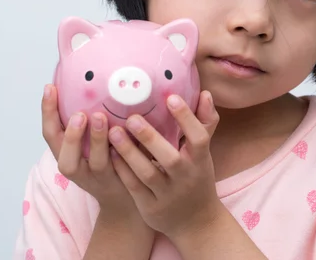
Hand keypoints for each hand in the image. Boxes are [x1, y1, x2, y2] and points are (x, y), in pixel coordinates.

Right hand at [41, 83, 153, 232]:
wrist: (124, 198)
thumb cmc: (104, 159)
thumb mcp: (87, 141)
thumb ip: (86, 117)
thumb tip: (86, 76)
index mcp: (67, 154)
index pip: (50, 134)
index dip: (47, 112)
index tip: (50, 87)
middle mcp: (79, 169)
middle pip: (67, 157)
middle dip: (72, 135)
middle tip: (80, 114)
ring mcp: (101, 177)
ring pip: (96, 162)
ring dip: (97, 140)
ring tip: (101, 118)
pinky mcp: (122, 182)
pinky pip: (122, 168)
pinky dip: (124, 151)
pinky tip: (130, 134)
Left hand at [108, 90, 221, 240]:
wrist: (197, 224)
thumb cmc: (198, 176)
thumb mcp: (204, 153)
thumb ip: (204, 122)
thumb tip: (205, 92)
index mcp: (200, 160)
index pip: (198, 138)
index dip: (186, 118)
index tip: (170, 97)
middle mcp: (185, 178)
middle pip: (169, 158)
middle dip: (150, 138)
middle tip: (131, 117)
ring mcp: (168, 195)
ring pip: (147, 174)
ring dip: (129, 153)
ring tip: (113, 132)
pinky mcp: (150, 208)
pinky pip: (134, 188)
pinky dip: (123, 171)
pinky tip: (110, 153)